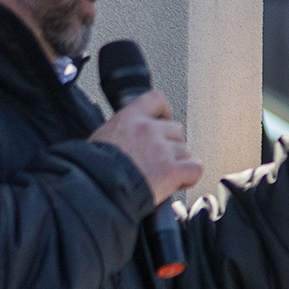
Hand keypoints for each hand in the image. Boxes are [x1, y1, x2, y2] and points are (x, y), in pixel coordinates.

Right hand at [93, 90, 201, 204]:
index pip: (156, 99)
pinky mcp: (171, 170)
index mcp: (129, 117)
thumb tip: (130, 139)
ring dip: (178, 163)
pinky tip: (178, 182)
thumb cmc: (93, 168)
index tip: (162, 122)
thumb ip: (123, 131)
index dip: (164, 112)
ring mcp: (162, 149)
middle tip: (157, 159)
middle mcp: (148, 129)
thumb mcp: (103, 137)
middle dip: (170, 144)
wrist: (96, 189)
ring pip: (185, 151)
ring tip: (161, 175)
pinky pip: (195, 169)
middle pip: (176, 129)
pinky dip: (190, 177)